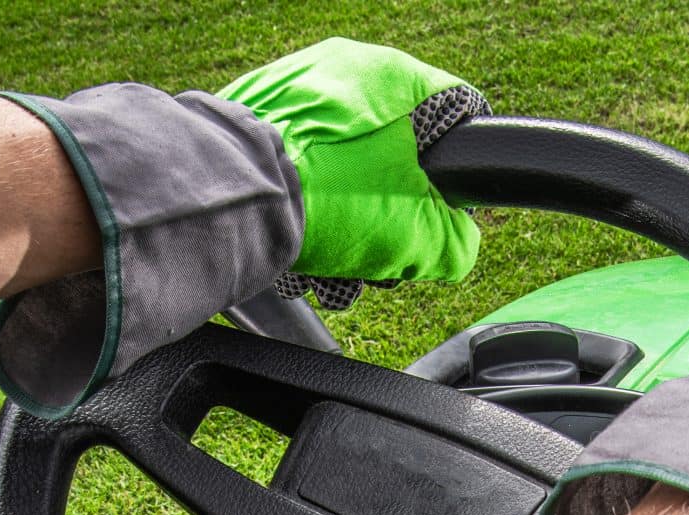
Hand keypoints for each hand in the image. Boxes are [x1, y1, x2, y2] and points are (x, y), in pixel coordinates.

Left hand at [219, 38, 485, 294]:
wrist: (232, 199)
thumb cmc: (328, 198)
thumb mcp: (415, 233)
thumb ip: (453, 241)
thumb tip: (456, 246)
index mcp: (393, 76)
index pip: (455, 114)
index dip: (456, 173)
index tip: (445, 214)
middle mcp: (341, 72)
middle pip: (393, 153)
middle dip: (391, 215)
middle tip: (383, 253)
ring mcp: (293, 93)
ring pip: (344, 169)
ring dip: (347, 226)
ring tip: (334, 269)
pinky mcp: (256, 123)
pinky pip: (300, 171)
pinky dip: (305, 213)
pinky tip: (299, 254)